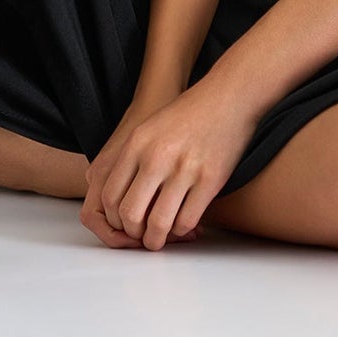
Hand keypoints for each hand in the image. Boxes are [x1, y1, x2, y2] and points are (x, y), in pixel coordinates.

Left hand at [79, 77, 255, 251]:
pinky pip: (187, 220)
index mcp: (137, 143)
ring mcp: (184, 168)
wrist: (228, 97)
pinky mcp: (210, 180)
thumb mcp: (149, 129)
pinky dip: (182, 229)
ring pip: (159, 224)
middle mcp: (157, 156)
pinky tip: (183, 224)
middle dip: (134, 234)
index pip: (110, 196)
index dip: (113, 219)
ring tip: (160, 239)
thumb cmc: (187, 115)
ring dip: (157, 239)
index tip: (123, 224)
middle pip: (130, 214)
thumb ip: (132, 161)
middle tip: (141, 236)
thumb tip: (120, 203)